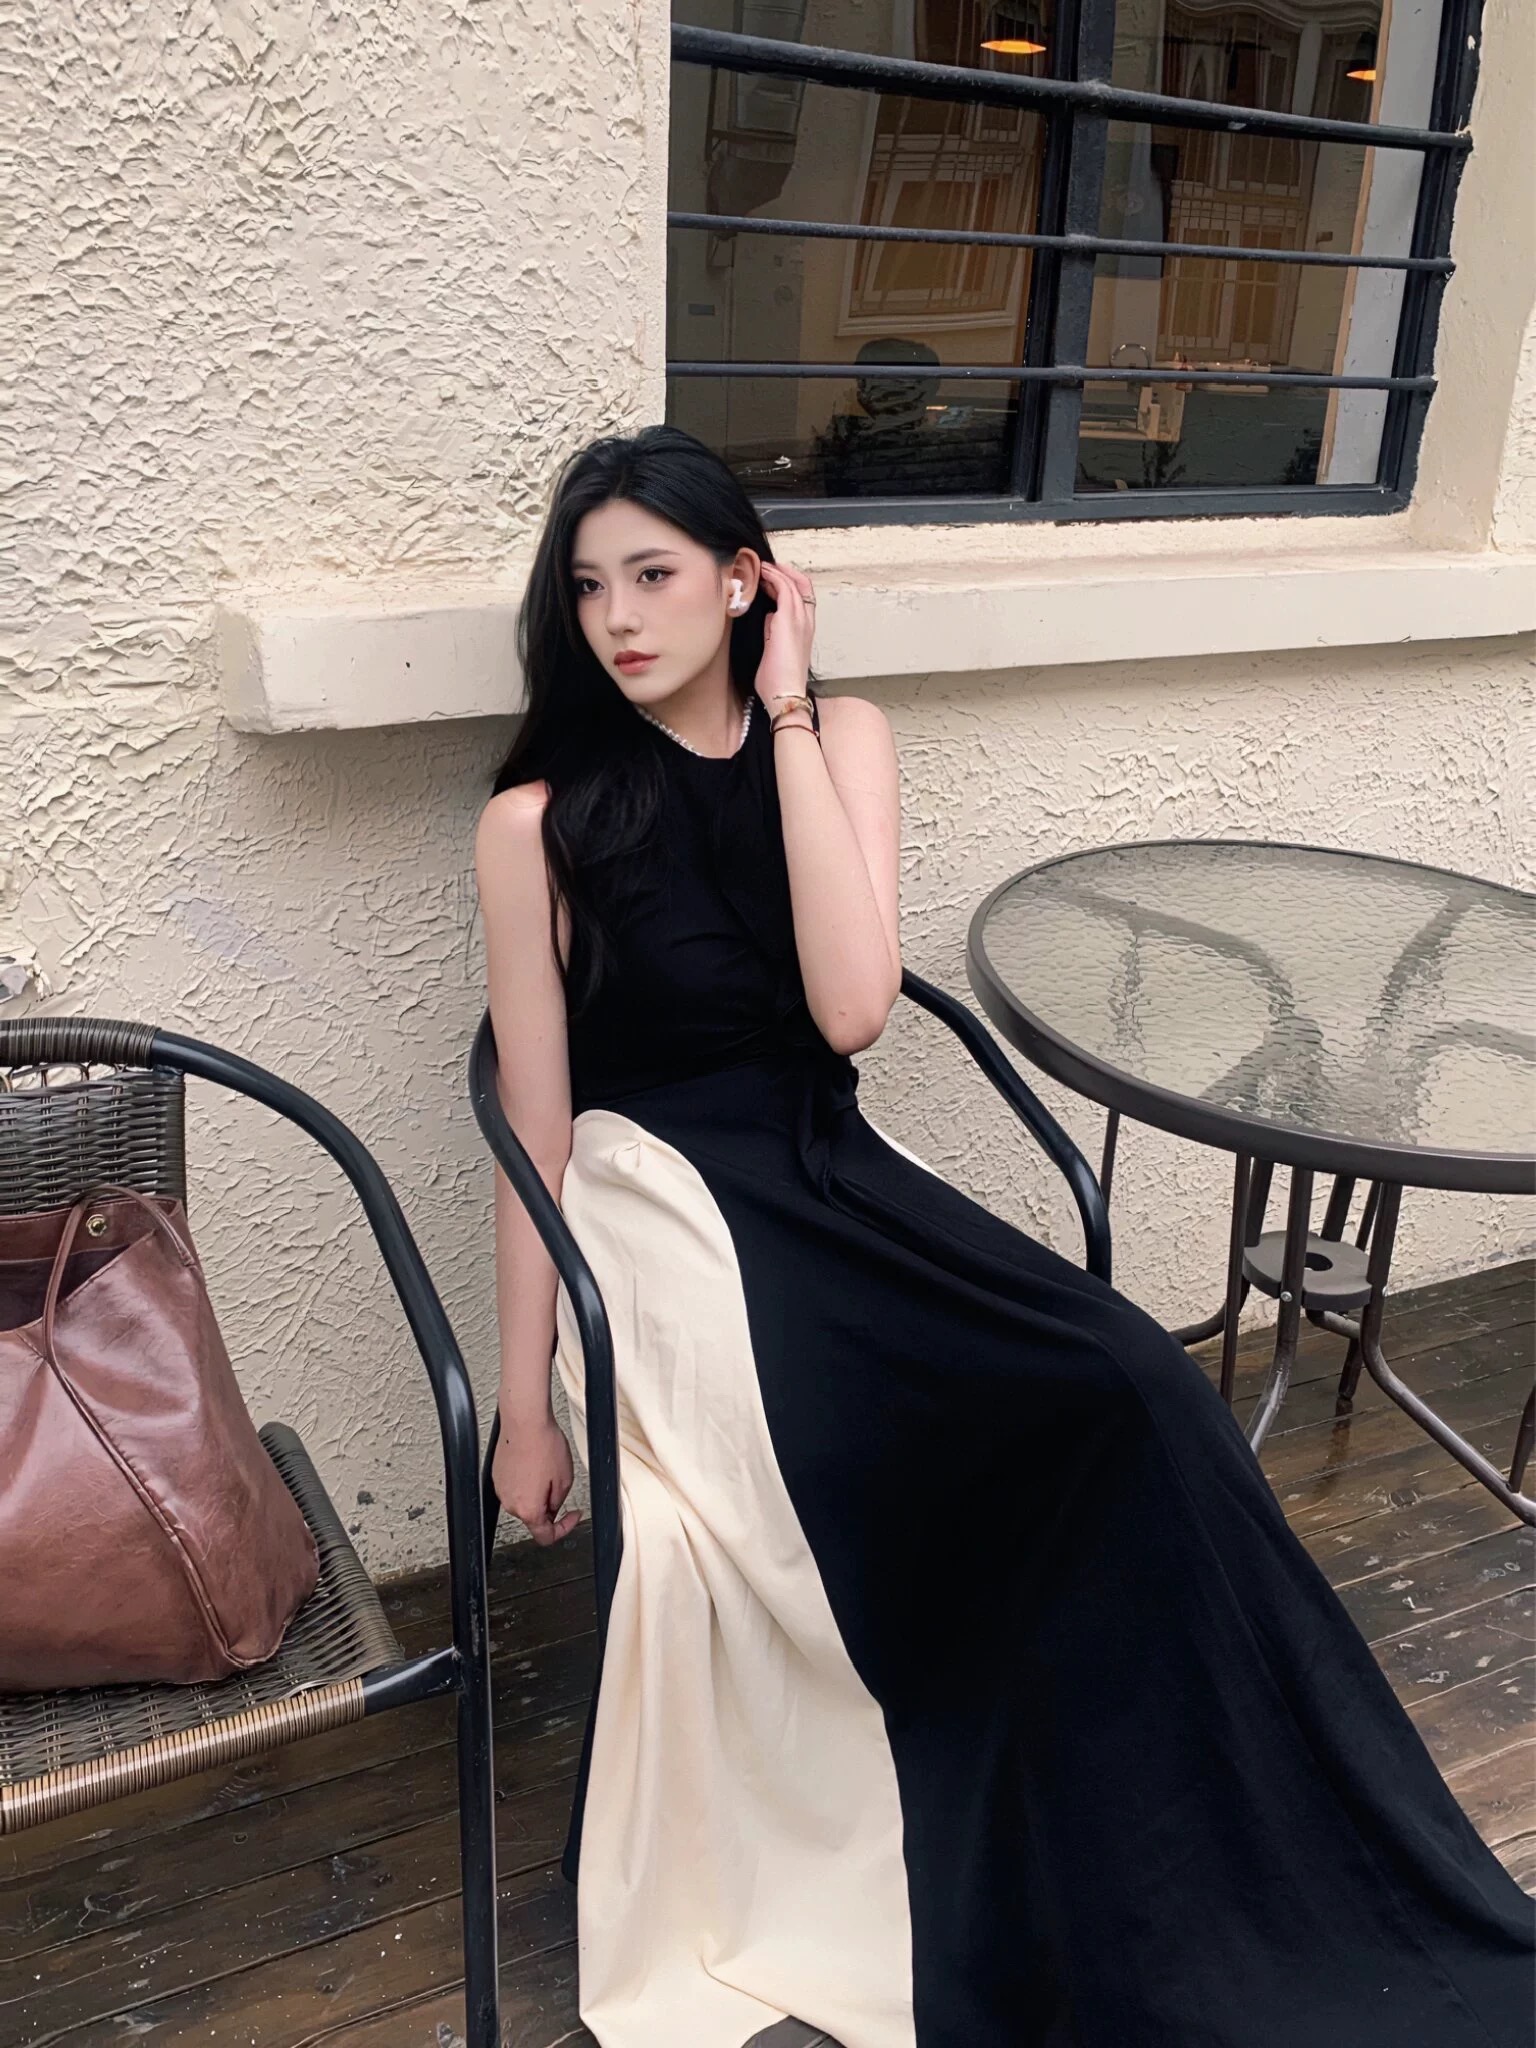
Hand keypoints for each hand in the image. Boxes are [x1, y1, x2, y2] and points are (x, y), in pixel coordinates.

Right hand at [492, 1409, 581, 1544]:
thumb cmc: (543, 1444)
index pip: (545, 1536)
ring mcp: (501, 1488)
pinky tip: (534, 1462)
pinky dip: (525, 1480)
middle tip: (559, 1484)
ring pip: (523, 1500)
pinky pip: (514, 1485)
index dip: (563, 1529)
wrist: (524, 1421)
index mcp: (528, 1509)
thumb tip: (552, 1509)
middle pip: (533, 1516)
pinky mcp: (497, 1475)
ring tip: (546, 1468)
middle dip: (549, 1505)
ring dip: (536, 1491)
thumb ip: (558, 1502)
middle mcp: (510, 1502)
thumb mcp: (565, 1479)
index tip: (570, 1517)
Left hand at [753, 560, 816, 712]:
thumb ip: (773, 632)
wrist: (784, 694)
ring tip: (759, 566)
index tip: (770, 577)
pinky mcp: (789, 619)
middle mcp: (807, 621)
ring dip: (775, 571)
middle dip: (784, 571)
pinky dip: (772, 577)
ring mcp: (800, 619)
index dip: (788, 582)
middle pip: (802, 583)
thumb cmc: (777, 680)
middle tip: (765, 566)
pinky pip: (783, 587)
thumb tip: (768, 618)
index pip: (802, 596)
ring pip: (793, 582)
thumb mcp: (774, 650)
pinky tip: (760, 574)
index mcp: (805, 629)